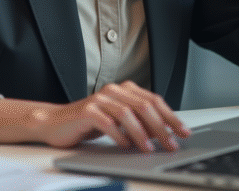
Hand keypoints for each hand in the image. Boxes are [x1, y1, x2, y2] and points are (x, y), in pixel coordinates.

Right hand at [0, 81, 190, 151]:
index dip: (171, 117)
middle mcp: (114, 90)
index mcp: (125, 90)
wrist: (55, 123)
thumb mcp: (119, 122)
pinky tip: (125, 146)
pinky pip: (107, 122)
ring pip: (127, 113)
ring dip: (141, 133)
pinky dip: (119, 134)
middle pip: (144, 106)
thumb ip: (139, 122)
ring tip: (149, 148)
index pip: (154, 101)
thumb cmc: (89, 124)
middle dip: (161, 127)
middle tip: (171, 144)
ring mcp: (100, 99)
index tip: (183, 133)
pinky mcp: (87, 110)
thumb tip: (166, 134)